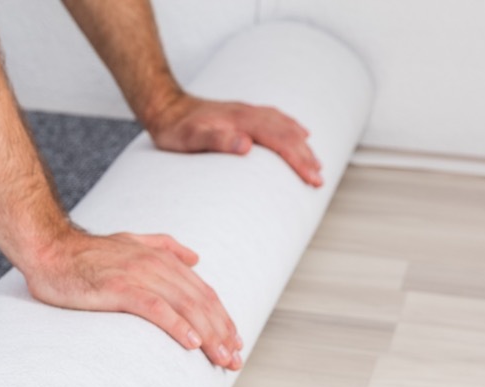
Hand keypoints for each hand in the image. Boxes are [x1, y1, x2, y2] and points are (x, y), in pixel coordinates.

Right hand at [22, 228, 243, 369]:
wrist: (48, 250)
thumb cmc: (84, 255)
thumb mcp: (130, 242)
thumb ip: (164, 246)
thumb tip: (195, 258)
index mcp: (161, 258)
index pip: (202, 292)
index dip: (222, 318)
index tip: (234, 342)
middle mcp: (155, 265)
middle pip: (200, 302)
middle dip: (222, 332)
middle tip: (233, 360)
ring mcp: (138, 275)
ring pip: (184, 307)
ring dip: (208, 334)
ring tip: (220, 358)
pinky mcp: (119, 288)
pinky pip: (155, 309)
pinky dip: (176, 325)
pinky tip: (191, 343)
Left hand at [145, 92, 322, 186]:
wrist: (165, 107)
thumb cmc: (176, 129)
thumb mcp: (191, 139)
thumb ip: (217, 140)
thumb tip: (246, 145)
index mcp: (242, 121)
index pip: (280, 141)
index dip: (298, 160)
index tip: (312, 178)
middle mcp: (249, 113)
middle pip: (287, 134)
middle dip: (306, 157)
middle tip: (319, 180)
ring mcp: (247, 112)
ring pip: (285, 126)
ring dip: (303, 145)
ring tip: (316, 163)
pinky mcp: (243, 114)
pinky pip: (276, 119)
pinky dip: (292, 128)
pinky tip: (300, 134)